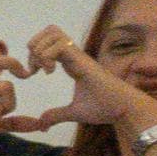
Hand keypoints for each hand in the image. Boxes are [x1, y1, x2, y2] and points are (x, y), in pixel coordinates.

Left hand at [20, 26, 156, 136]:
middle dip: (34, 45)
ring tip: (44, 69)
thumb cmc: (105, 108)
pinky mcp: (83, 60)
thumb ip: (57, 115)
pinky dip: (47, 55)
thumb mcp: (74, 112)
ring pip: (53, 32)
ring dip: (40, 49)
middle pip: (50, 31)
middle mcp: (74, 55)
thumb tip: (42, 124)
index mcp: (71, 63)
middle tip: (35, 68)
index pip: (49, 42)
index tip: (32, 73)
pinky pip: (59, 45)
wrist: (124, 109)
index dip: (35, 54)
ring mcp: (79, 56)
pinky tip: (51, 72)